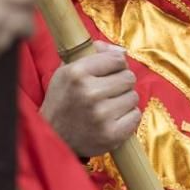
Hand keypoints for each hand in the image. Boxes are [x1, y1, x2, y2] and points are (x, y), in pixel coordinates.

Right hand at [41, 41, 141, 156]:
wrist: (53, 138)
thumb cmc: (62, 101)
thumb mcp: (67, 70)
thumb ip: (95, 53)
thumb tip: (122, 51)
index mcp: (77, 72)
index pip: (118, 59)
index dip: (115, 65)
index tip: (108, 73)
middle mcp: (90, 92)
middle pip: (129, 77)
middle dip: (121, 83)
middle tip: (107, 92)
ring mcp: (101, 115)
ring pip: (133, 97)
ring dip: (124, 100)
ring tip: (108, 107)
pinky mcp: (111, 135)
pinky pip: (136, 116)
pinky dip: (127, 117)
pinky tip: (113, 119)